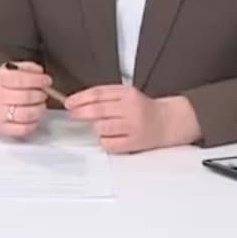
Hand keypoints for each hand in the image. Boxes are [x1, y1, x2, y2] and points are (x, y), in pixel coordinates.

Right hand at [0, 62, 53, 138]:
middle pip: (26, 97)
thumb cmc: (0, 84)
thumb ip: (27, 68)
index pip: (20, 80)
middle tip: (43, 93)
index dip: (37, 80)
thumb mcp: (10, 69)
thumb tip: (40, 72)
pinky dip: (34, 123)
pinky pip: (23, 129)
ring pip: (26, 114)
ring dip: (39, 109)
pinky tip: (34, 117)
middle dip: (41, 95)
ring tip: (40, 104)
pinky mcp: (3, 128)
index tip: (47, 80)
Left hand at [65, 85, 198, 153]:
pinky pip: (108, 143)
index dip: (80, 98)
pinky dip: (104, 141)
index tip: (69, 103)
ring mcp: (133, 127)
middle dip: (81, 112)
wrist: (167, 122)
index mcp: (128, 94)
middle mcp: (131, 109)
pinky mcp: (134, 143)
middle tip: (73, 114)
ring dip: (96, 127)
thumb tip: (79, 102)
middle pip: (98, 110)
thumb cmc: (143, 108)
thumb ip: (106, 95)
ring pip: (101, 128)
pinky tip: (110, 136)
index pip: (98, 94)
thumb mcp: (127, 94)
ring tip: (102, 126)